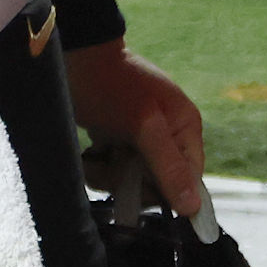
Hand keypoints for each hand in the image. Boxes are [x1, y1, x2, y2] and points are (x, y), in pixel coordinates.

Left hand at [65, 41, 208, 219]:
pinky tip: (89, 154)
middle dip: (129, 180)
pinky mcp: (117, 141)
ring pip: (131, 180)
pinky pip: (113, 171)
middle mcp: (167, 135)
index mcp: (184, 127)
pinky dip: (98, 167)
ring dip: (108, 175)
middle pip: (157, 184)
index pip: (189, 179)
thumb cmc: (113, 86)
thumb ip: (168, 166)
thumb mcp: (144, 126)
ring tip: (93, 157)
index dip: (166, 192)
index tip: (137, 188)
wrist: (74, 57)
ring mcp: (140, 139)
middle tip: (109, 162)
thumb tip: (193, 209)